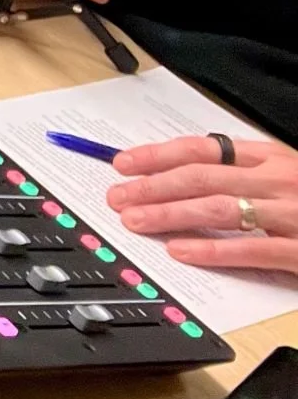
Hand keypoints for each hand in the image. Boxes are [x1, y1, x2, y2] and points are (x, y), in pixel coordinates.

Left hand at [109, 135, 297, 273]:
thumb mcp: (289, 173)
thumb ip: (246, 171)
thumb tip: (182, 172)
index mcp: (273, 157)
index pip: (204, 147)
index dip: (158, 155)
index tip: (122, 163)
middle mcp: (280, 181)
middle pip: (202, 176)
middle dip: (152, 186)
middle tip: (117, 197)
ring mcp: (293, 215)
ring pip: (219, 209)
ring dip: (171, 214)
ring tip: (137, 221)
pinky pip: (252, 249)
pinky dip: (213, 249)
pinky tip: (181, 251)